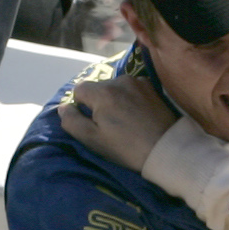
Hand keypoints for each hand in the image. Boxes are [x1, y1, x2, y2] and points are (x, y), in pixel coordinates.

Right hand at [60, 73, 176, 170]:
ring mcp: (137, 81)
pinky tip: (138, 114)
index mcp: (102, 92)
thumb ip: (72, 121)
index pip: (79, 89)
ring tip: (125, 119)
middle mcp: (118, 80)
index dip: (81, 106)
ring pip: (115, 87)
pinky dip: (130, 97)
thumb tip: (63, 107)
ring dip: (115, 99)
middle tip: (110, 125)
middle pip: (98, 87)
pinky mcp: (151, 86)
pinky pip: (131, 88)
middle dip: (99, 102)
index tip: (93, 122)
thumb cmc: (126, 147)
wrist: (165, 149)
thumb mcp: (92, 140)